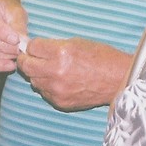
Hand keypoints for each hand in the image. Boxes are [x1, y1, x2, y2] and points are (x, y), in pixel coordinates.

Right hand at [0, 0, 27, 71]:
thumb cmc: (7, 11)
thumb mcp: (16, 12)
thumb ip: (18, 26)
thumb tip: (23, 43)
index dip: (2, 32)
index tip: (16, 40)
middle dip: (4, 47)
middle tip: (20, 50)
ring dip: (2, 57)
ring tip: (16, 55)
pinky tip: (9, 64)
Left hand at [17, 37, 131, 110]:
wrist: (118, 79)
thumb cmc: (102, 58)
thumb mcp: (78, 43)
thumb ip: (55, 46)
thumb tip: (36, 48)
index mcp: (60, 53)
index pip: (32, 47)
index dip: (34, 46)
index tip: (37, 47)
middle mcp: (55, 72)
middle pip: (26, 65)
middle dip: (28, 60)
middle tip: (34, 58)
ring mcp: (56, 89)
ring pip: (33, 80)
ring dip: (38, 74)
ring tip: (52, 70)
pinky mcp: (60, 102)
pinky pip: (44, 92)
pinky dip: (48, 86)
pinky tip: (61, 81)